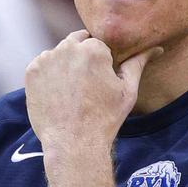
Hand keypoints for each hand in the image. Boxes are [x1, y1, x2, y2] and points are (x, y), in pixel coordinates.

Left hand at [25, 30, 161, 152]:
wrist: (73, 143)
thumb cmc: (104, 118)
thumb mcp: (127, 90)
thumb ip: (138, 63)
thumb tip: (155, 48)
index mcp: (93, 48)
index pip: (97, 44)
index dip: (100, 63)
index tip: (99, 82)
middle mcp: (67, 48)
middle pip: (77, 43)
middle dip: (82, 58)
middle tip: (86, 86)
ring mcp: (46, 59)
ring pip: (58, 54)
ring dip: (64, 65)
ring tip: (72, 93)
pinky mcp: (31, 72)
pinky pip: (42, 65)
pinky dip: (49, 75)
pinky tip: (58, 94)